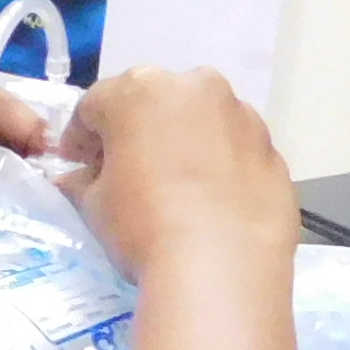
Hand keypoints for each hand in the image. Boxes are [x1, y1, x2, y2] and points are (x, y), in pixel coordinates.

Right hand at [52, 68, 299, 278]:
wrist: (224, 262)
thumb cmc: (143, 224)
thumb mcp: (94, 204)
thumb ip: (82, 181)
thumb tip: (78, 179)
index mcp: (140, 90)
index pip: (95, 105)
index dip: (80, 138)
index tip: (78, 166)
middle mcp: (195, 87)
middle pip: (152, 102)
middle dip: (134, 131)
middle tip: (124, 171)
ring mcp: (240, 114)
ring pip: (198, 120)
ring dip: (180, 142)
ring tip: (173, 186)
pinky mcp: (271, 147)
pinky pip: (231, 147)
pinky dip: (216, 162)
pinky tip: (208, 200)